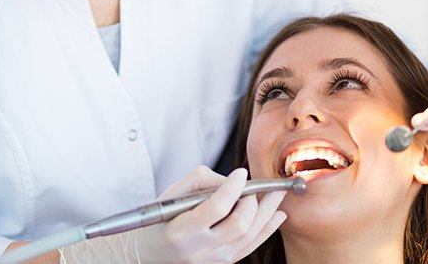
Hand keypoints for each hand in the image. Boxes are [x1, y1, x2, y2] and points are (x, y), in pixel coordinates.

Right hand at [134, 166, 286, 262]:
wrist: (151, 253)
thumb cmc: (161, 219)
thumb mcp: (172, 194)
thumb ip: (201, 181)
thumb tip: (232, 180)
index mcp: (181, 231)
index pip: (217, 207)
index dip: (233, 188)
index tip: (241, 173)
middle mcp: (199, 250)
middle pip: (239, 224)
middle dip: (253, 201)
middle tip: (254, 186)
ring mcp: (213, 261)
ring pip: (250, 236)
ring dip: (267, 213)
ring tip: (277, 194)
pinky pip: (251, 246)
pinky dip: (267, 229)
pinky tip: (276, 215)